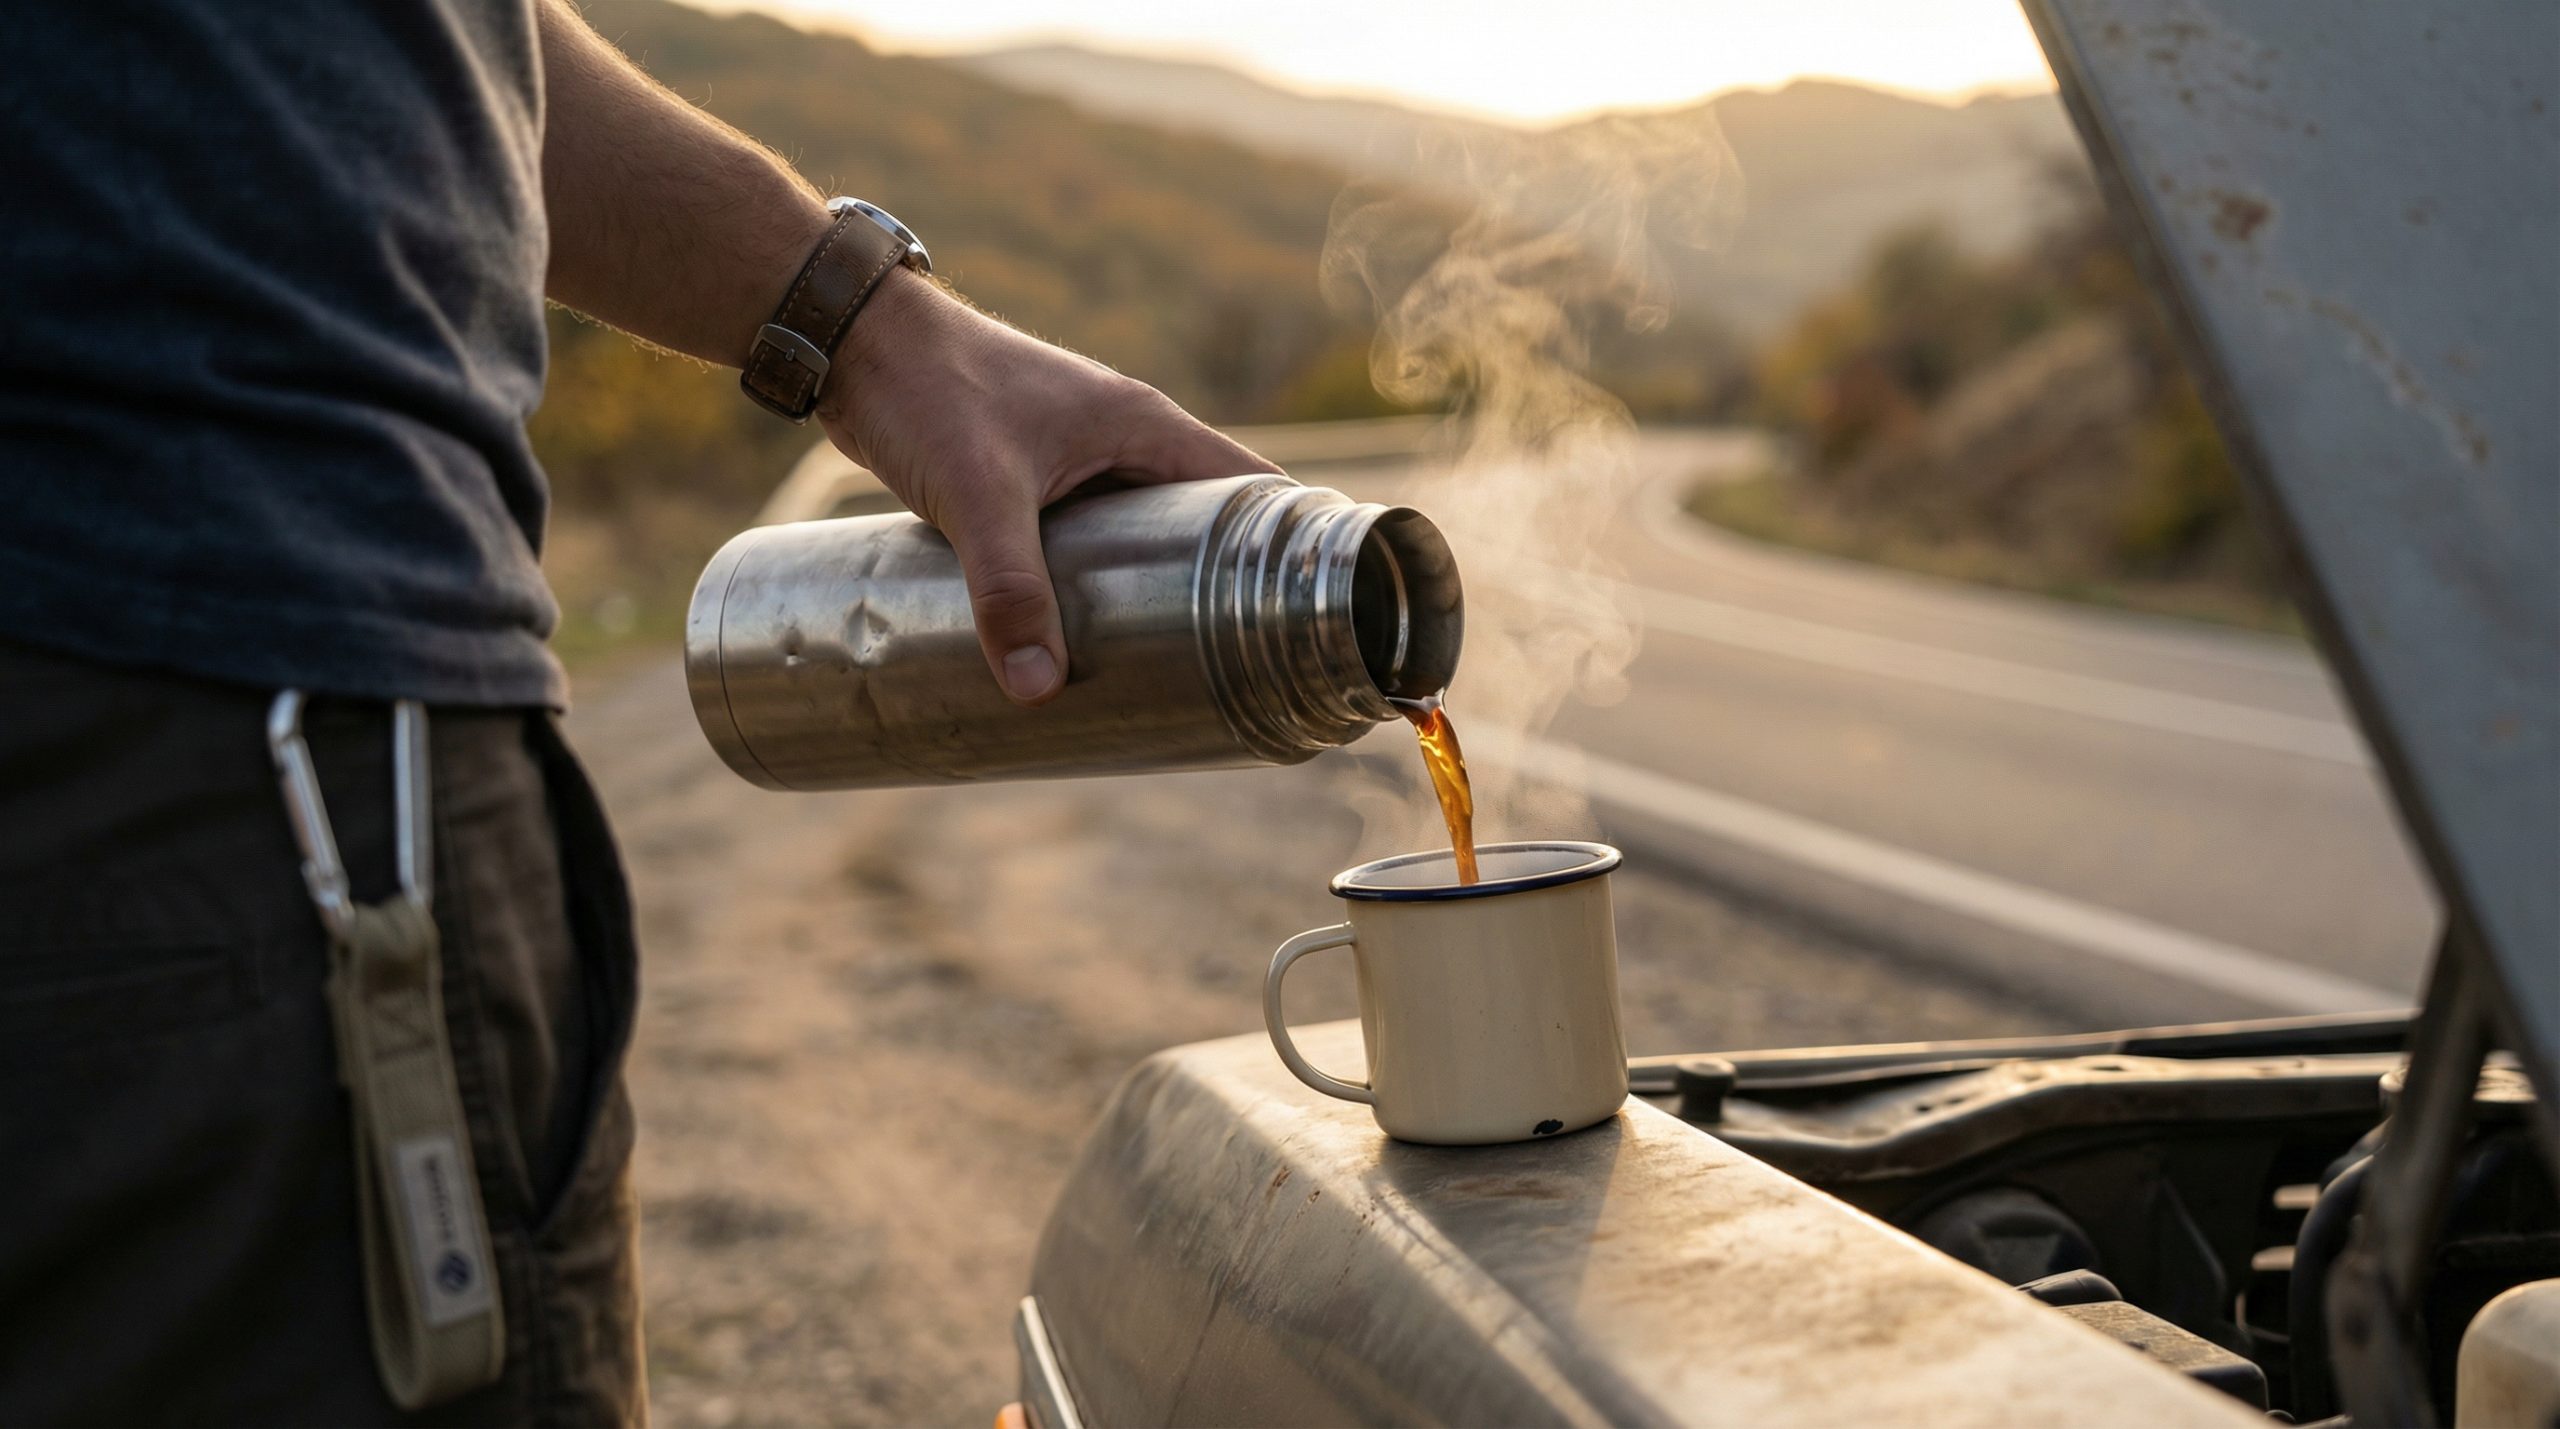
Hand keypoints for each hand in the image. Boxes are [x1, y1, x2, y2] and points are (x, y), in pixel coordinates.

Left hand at [816, 269, 1279, 704]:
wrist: (853, 341)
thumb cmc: (928, 391)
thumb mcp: (977, 495)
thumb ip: (1008, 589)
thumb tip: (1038, 688)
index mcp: (1147, 428)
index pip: (1254, 490)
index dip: (1292, 550)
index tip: (1312, 618)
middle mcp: (1127, 441)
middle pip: (1204, 527)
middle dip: (1222, 595)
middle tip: (1234, 676)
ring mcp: (1081, 459)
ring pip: (1143, 539)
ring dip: (1153, 594)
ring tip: (1165, 675)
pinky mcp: (1035, 478)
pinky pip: (1089, 541)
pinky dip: (1096, 585)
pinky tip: (1080, 639)